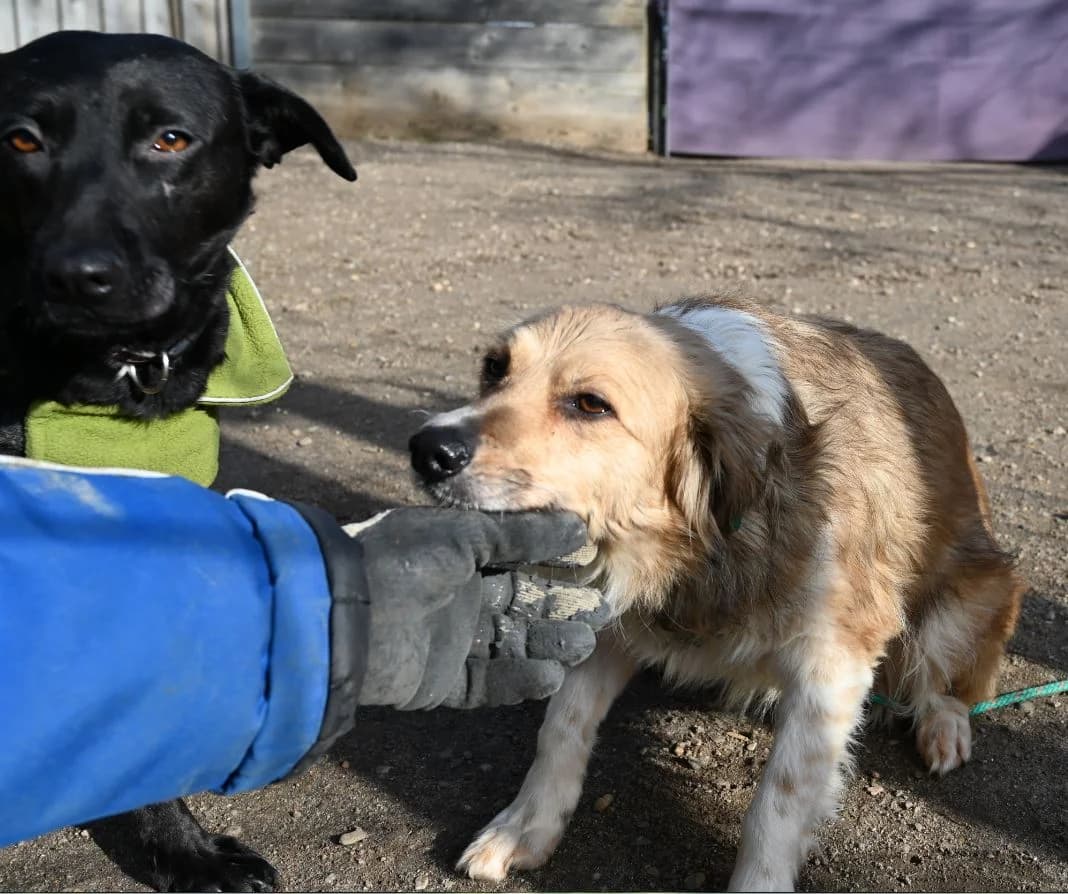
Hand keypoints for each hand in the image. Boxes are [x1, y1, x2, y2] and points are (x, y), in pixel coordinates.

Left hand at [352, 508, 605, 708]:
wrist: (343, 616)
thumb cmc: (402, 560)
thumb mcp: (465, 535)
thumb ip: (520, 535)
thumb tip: (575, 525)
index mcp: (458, 555)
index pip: (517, 561)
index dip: (554, 566)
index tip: (593, 567)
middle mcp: (456, 597)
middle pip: (519, 606)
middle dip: (558, 609)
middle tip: (599, 612)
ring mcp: (449, 640)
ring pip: (510, 645)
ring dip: (547, 646)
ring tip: (583, 644)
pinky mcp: (441, 682)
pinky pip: (489, 683)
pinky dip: (520, 681)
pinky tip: (552, 676)